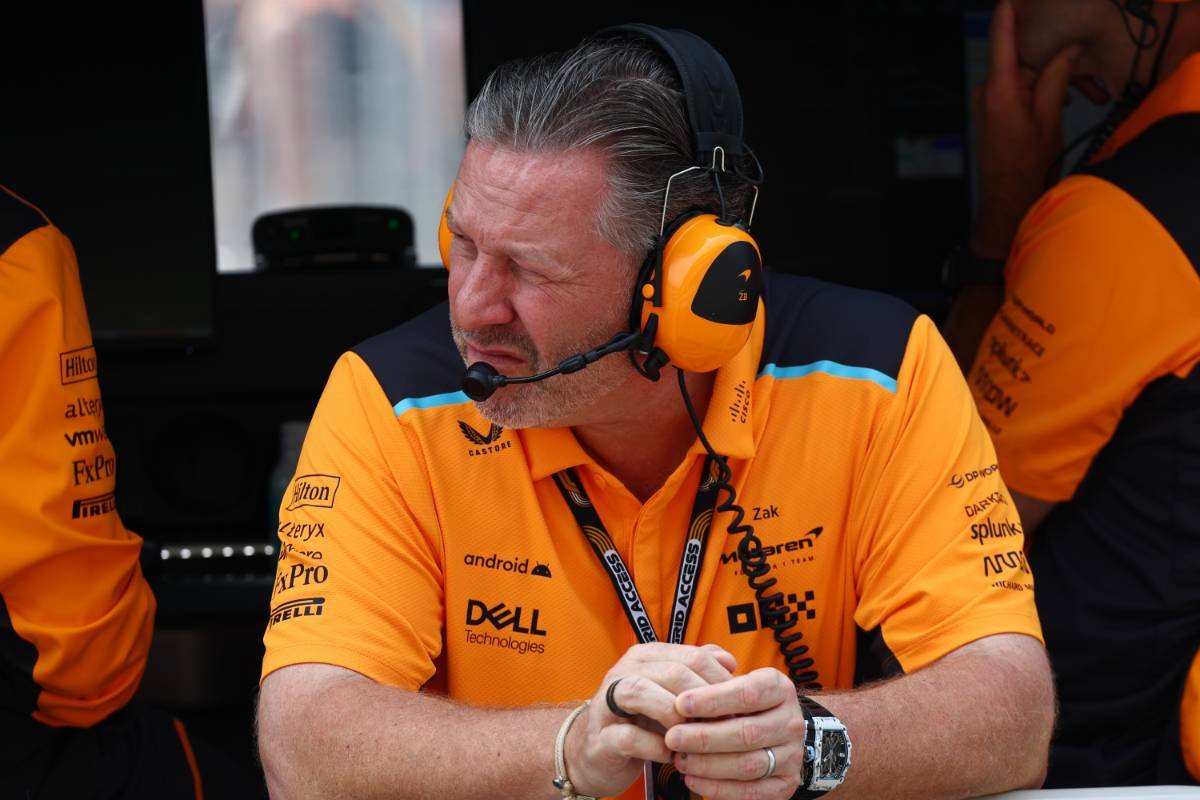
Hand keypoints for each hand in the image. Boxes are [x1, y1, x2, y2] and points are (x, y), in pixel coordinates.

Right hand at [565, 643, 737, 797]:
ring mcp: (608, 703)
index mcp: (647, 656)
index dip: (721, 682)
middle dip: (704, 701)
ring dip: (675, 717)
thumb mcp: (670, 690)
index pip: (693, 656)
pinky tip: (670, 755)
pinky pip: (629, 736)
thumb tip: (729, 659)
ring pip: (642, 692)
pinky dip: (654, 747)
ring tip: (694, 737)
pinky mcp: (601, 737)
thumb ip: (698, 670)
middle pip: (673, 672)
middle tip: (724, 726)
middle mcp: (625, 672)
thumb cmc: (640, 719)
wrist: (595, 750)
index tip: (739, 707)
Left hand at [665, 667, 804, 798]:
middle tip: (673, 737)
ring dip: (708, 765)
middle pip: (747, 732)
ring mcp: (791, 756)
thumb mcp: (737, 680)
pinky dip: (719, 789)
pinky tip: (693, 779)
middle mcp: (790, 722)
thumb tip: (684, 678)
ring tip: (679, 759)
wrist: (777, 729)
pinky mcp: (785, 785)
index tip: (680, 703)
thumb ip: (713, 675)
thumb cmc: (745, 702)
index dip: (712, 700)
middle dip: (704, 737)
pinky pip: (751, 792)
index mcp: (779, 688)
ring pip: (748, 764)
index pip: (748, 693)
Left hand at [973, 0, 1081, 258]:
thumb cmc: (1028, 163)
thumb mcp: (1050, 118)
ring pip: (1019, 78)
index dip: (1006, 15)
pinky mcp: (989, 114)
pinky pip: (1013, 93)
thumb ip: (1057, 78)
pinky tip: (1052, 109)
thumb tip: (1068, 50)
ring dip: (1042, 83)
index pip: (1002, 40)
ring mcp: (985, 103)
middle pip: (1018, 61)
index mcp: (1000, 89)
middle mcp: (987, 92)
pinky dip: (1033, 95)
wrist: (1006, 198)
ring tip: (1068, 100)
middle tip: (1073, 63)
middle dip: (1045, 61)